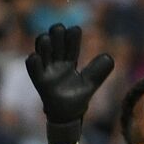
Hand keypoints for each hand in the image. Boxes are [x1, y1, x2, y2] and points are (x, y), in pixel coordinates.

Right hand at [24, 24, 114, 143]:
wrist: (67, 115)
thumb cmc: (77, 96)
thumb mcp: (90, 83)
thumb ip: (98, 71)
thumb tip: (109, 57)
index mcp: (69, 61)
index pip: (70, 46)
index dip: (72, 38)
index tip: (75, 30)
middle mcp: (56, 62)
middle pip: (55, 45)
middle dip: (56, 36)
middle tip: (59, 28)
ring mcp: (47, 71)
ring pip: (42, 53)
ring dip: (43, 46)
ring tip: (46, 39)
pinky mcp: (39, 81)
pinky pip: (34, 70)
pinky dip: (34, 63)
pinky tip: (35, 57)